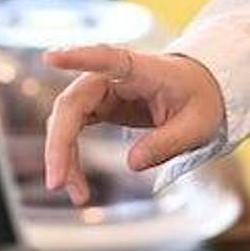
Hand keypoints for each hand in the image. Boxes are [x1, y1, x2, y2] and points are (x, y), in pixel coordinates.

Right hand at [43, 46, 225, 205]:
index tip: (50, 58)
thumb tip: (132, 164)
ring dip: (61, 156)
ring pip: (64, 121)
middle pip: (71, 104)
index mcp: (139, 69)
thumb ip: (167, 142)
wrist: (199, 88)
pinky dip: (69, 157)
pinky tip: (76, 182)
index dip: (77, 57)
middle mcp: (109, 76)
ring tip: (75, 193)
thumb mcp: (198, 124)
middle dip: (59, 144)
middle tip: (57, 182)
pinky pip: (71, 131)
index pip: (105, 58)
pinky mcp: (95, 107)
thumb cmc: (199, 97)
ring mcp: (98, 91)